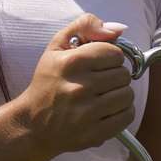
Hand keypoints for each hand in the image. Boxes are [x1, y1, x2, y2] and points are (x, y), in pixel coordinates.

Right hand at [11, 14, 135, 159]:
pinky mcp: (93, 133)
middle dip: (115, 76)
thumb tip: (119, 29)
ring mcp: (86, 113)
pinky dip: (122, 112)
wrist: (33, 124)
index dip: (110, 57)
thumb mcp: (57, 46)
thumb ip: (85, 26)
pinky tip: (108, 110)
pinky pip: (127, 116)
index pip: (115, 53)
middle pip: (124, 74)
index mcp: (71, 63)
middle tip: (100, 82)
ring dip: (120, 94)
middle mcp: (79, 87)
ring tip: (104, 96)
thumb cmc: (47, 82)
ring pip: (128, 95)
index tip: (100, 64)